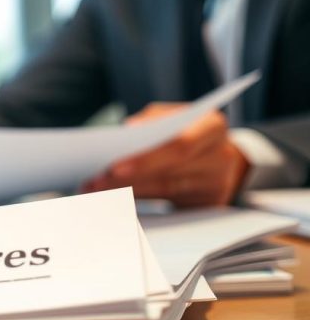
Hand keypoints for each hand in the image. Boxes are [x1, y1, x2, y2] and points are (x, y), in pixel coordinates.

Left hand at [82, 103, 249, 207]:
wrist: (222, 154)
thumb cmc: (186, 129)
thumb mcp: (172, 115)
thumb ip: (150, 120)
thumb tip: (125, 132)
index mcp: (212, 126)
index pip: (179, 145)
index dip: (146, 158)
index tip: (113, 166)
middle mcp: (221, 156)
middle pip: (169, 172)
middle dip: (128, 178)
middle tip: (96, 182)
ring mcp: (218, 183)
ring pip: (165, 191)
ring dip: (128, 191)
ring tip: (97, 189)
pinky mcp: (209, 204)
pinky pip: (169, 203)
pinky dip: (140, 199)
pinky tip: (116, 197)